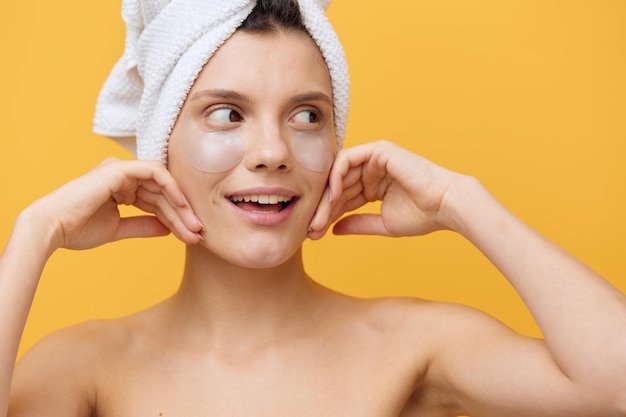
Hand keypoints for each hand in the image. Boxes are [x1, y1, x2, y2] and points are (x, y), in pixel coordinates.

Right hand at [28, 158, 203, 252]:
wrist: (51, 229)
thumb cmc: (77, 229)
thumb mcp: (119, 229)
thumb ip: (144, 226)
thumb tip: (168, 229)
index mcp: (122, 187)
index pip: (157, 201)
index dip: (176, 218)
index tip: (191, 236)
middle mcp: (124, 176)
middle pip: (163, 193)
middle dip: (183, 215)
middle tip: (198, 234)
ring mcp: (122, 170)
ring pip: (162, 185)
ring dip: (180, 207)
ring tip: (194, 227)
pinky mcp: (119, 168)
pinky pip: (154, 172)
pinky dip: (171, 187)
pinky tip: (182, 206)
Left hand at [308, 140, 462, 238]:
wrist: (445, 206)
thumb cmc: (422, 216)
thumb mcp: (382, 224)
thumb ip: (357, 224)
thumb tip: (333, 230)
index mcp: (372, 185)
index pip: (342, 198)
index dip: (327, 215)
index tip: (314, 234)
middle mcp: (371, 170)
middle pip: (337, 186)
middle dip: (322, 208)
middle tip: (311, 229)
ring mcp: (374, 158)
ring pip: (338, 174)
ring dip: (326, 196)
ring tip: (318, 218)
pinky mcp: (378, 150)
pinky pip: (348, 159)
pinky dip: (336, 176)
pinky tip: (332, 197)